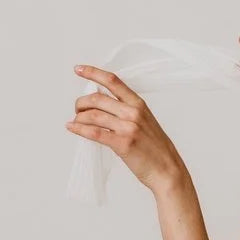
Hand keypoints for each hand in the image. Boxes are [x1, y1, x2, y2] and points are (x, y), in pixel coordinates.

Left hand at [66, 65, 186, 193]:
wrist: (167, 170)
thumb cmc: (155, 148)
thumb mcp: (145, 121)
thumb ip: (126, 110)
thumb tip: (100, 102)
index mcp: (139, 104)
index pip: (112, 81)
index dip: (93, 73)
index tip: (78, 69)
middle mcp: (133, 112)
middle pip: (97, 99)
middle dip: (81, 103)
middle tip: (77, 110)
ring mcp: (128, 128)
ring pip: (93, 115)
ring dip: (79, 117)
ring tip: (75, 121)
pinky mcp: (122, 144)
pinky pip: (94, 133)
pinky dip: (79, 129)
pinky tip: (71, 127)